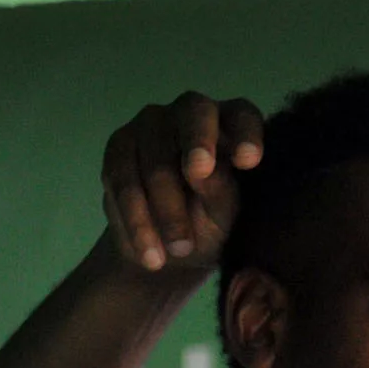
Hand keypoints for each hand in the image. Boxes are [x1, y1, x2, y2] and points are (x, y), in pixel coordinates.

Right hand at [101, 91, 265, 273]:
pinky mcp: (120, 147)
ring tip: (180, 249)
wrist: (171, 247)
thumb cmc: (214, 222)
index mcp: (233, 126)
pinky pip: (122, 179)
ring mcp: (152, 125)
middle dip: (196, 142)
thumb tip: (200, 172)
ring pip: (155, 157)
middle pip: (193, 114)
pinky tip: (151, 254)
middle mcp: (192, 113)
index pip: (243, 115)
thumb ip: (221, 192)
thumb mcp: (228, 217)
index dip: (246, 132)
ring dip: (165, 207)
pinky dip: (136, 220)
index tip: (249, 160)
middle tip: (198, 171)